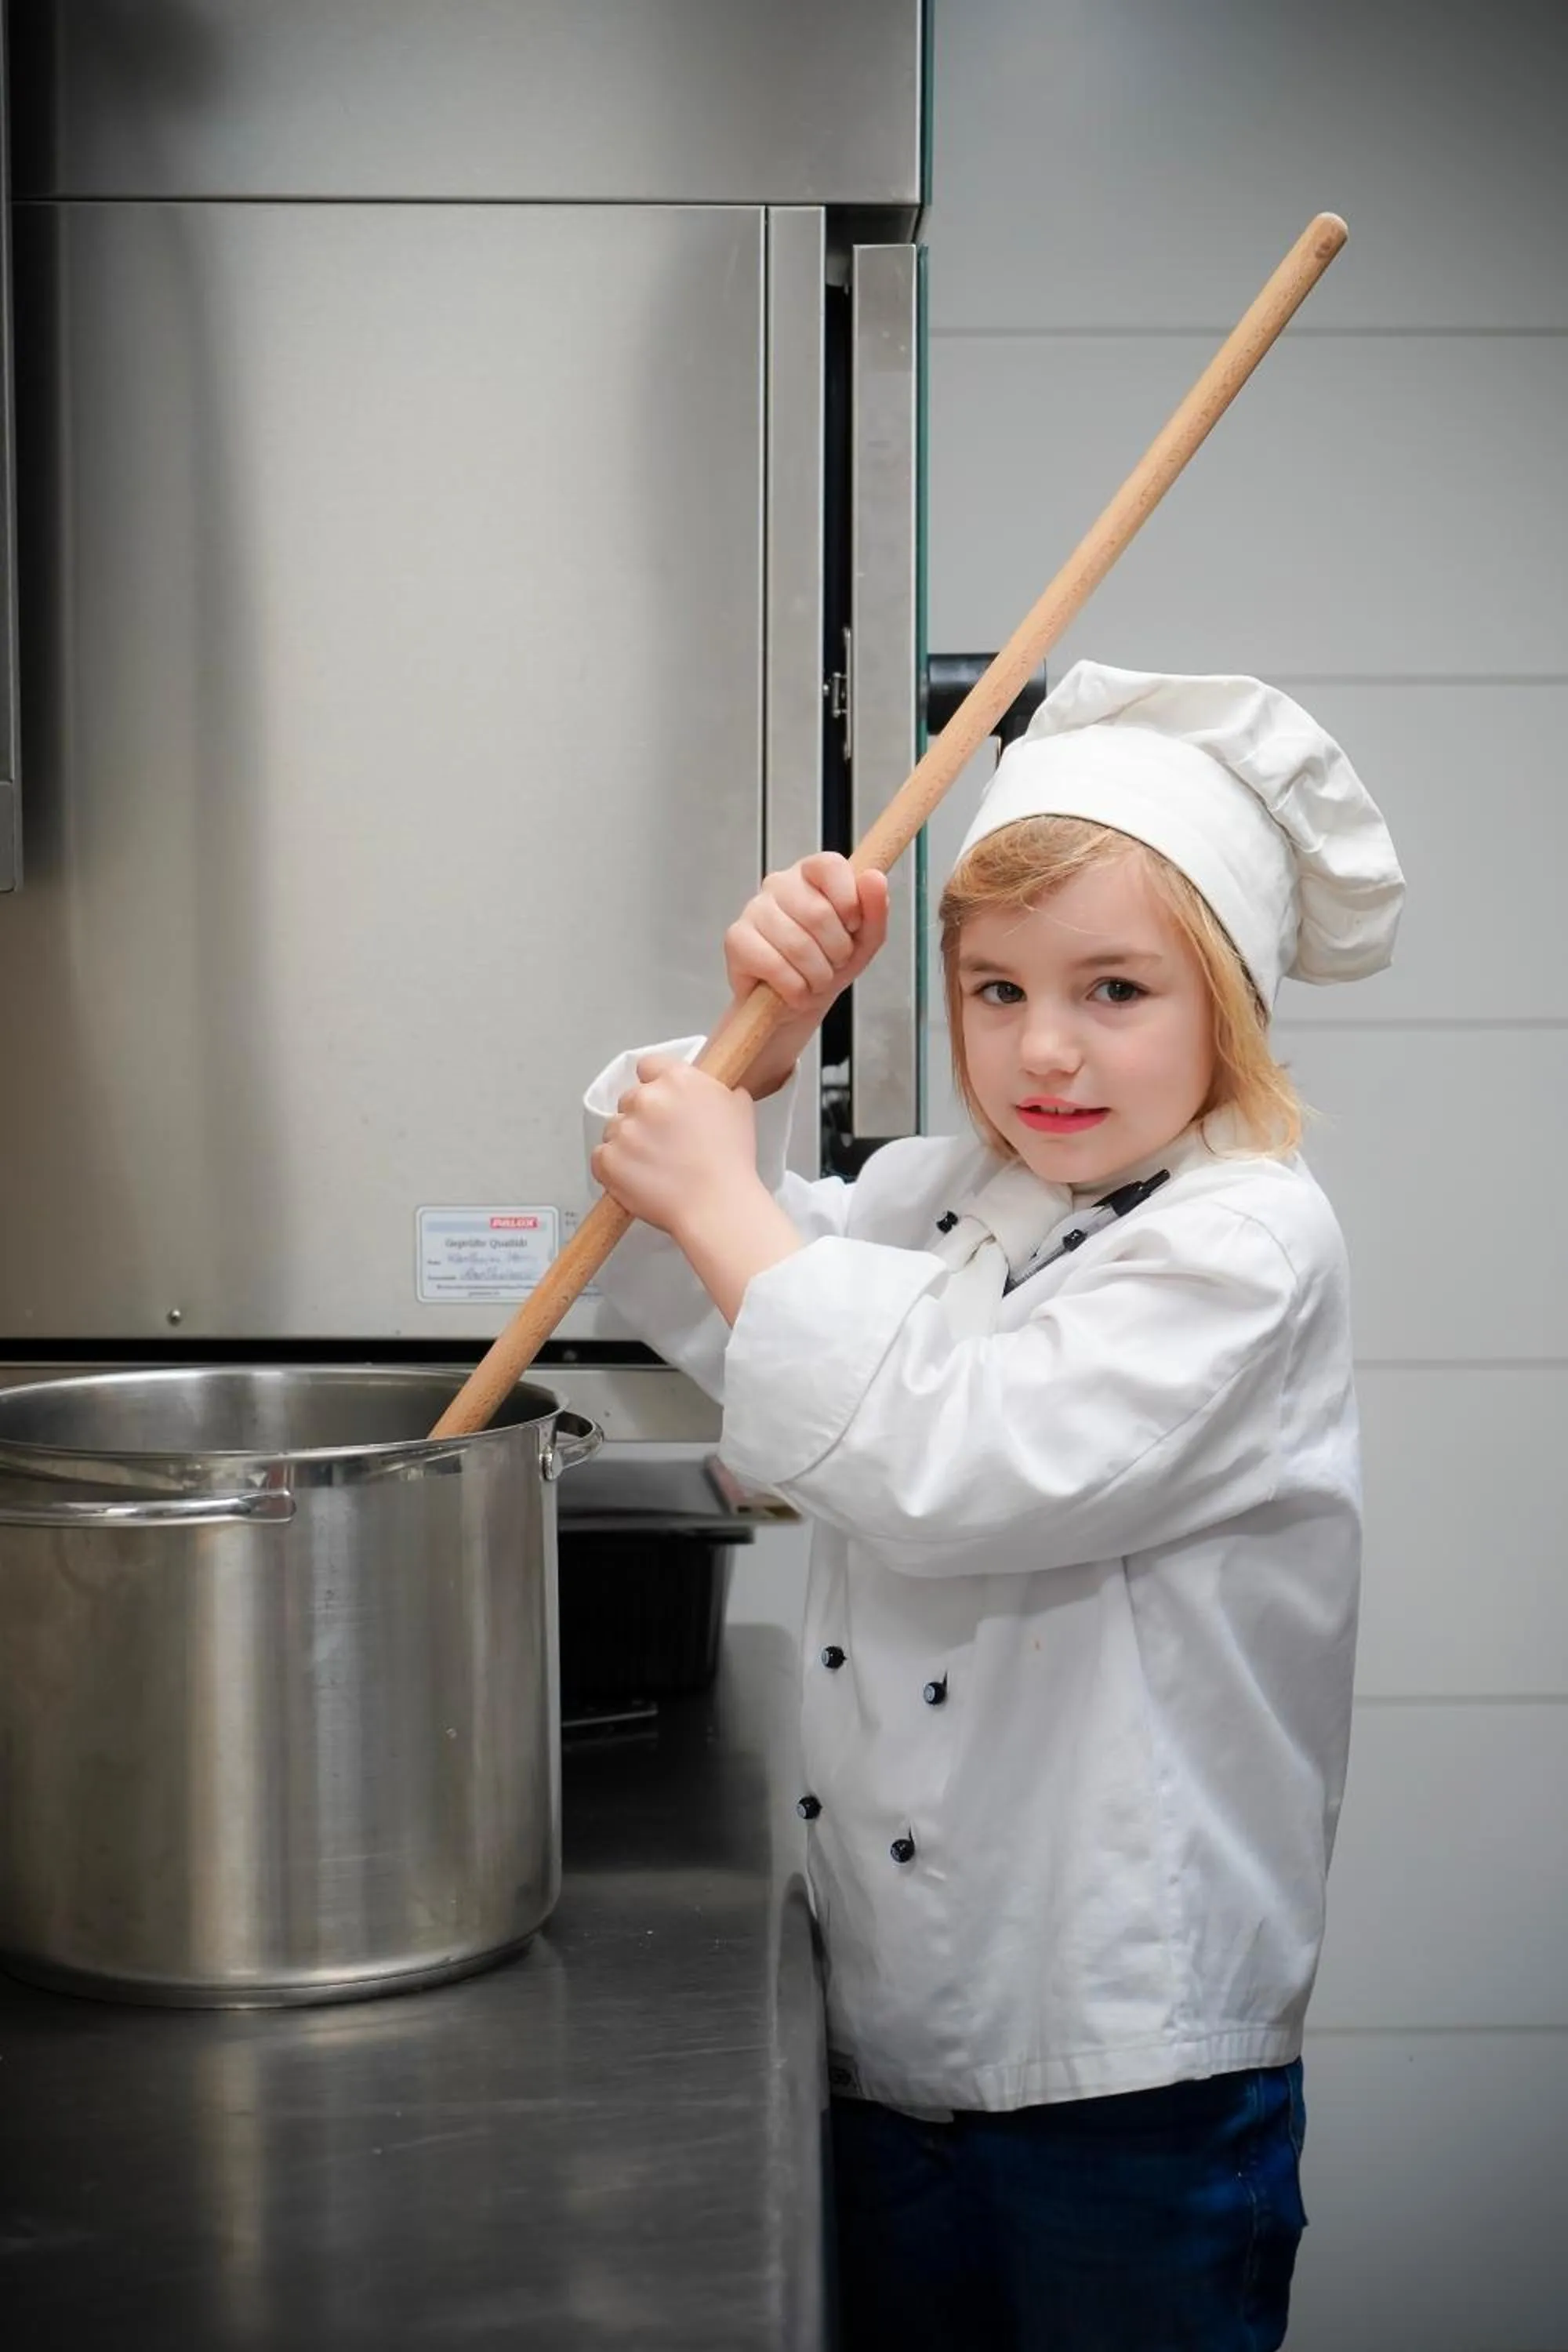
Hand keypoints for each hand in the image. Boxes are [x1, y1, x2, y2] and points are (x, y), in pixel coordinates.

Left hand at [591, 1054, 760, 1242]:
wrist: (717, 1205)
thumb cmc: (731, 1159)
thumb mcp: (738, 1108)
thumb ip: (716, 1090)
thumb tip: (711, 1089)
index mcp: (677, 1079)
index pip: (648, 1066)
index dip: (655, 1084)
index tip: (663, 1103)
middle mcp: (646, 1098)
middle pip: (630, 1098)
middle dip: (642, 1117)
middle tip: (662, 1142)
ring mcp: (623, 1129)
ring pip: (614, 1128)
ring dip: (627, 1142)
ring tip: (651, 1166)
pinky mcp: (608, 1159)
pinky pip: (601, 1157)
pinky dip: (613, 1167)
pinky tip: (636, 1178)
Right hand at [722, 854, 889, 1097]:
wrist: (797, 1004)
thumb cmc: (829, 963)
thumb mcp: (865, 940)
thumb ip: (875, 908)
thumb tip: (874, 877)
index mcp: (811, 874)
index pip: (830, 865)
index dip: (849, 902)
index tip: (852, 927)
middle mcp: (778, 884)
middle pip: (818, 913)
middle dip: (837, 951)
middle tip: (833, 964)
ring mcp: (754, 909)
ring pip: (798, 945)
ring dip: (818, 976)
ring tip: (815, 981)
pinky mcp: (736, 939)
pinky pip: (774, 966)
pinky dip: (794, 989)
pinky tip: (794, 991)